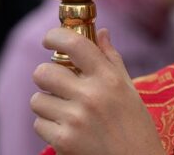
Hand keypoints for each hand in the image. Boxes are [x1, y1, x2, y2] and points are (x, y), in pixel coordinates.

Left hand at [31, 28, 165, 154]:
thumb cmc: (136, 125)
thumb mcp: (129, 88)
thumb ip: (112, 59)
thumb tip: (101, 32)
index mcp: (109, 78)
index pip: (75, 44)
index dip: (55, 36)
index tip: (51, 40)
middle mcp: (91, 95)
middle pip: (44, 72)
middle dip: (47, 76)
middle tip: (59, 82)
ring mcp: (76, 119)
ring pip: (37, 99)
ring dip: (48, 103)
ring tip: (68, 110)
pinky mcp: (63, 141)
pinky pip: (39, 123)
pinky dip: (49, 125)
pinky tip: (69, 128)